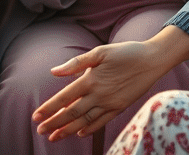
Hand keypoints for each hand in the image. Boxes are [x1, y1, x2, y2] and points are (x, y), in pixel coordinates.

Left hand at [33, 28, 188, 140]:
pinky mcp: (120, 107)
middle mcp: (99, 95)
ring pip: (84, 121)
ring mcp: (110, 104)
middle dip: (54, 123)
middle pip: (71, 113)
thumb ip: (76, 63)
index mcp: (91, 80)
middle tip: (40, 131)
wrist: (152, 60)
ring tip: (54, 136)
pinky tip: (80, 133)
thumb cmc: (126, 52)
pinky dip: (89, 129)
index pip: (64, 98)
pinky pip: (101, 122)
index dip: (49, 108)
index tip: (36, 116)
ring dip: (67, 130)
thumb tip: (54, 71)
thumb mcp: (100, 51)